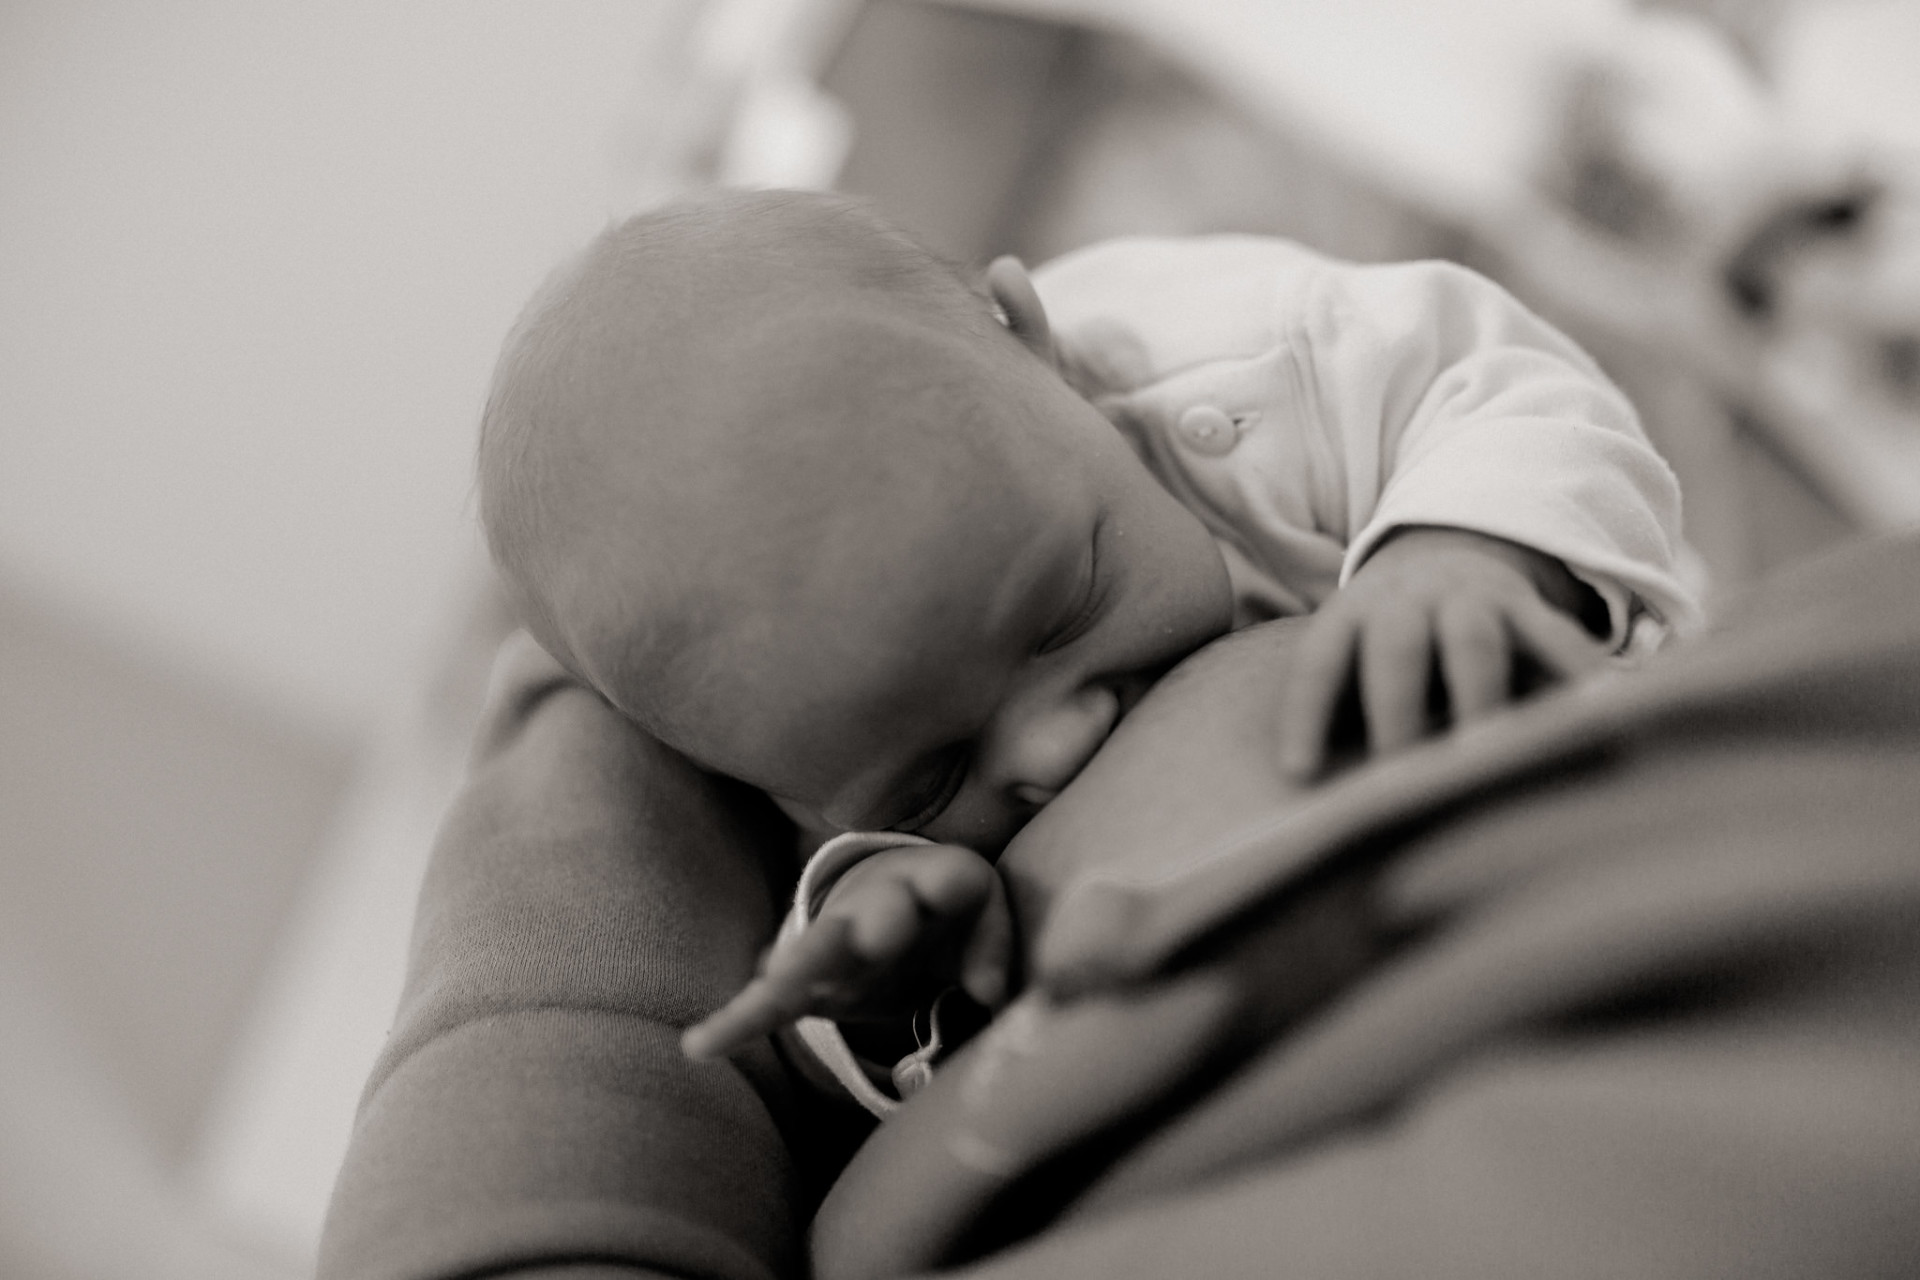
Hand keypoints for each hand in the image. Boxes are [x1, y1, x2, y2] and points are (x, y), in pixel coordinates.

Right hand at [681, 843, 1012, 1059]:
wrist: (880, 901)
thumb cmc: (942, 913)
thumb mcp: (979, 917)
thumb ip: (991, 947)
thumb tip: (989, 994)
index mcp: (930, 883)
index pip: (953, 882)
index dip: (958, 894)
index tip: (967, 925)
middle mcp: (878, 904)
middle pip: (880, 911)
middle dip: (882, 921)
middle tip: (882, 932)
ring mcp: (834, 940)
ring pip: (817, 951)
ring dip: (804, 966)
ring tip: (776, 985)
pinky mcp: (801, 980)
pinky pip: (766, 1001)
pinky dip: (736, 1021)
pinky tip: (699, 1046)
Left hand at [1278, 527, 1608, 779]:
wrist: (1451, 554)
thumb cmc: (1385, 642)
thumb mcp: (1354, 656)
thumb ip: (1341, 710)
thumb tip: (1323, 804)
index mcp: (1352, 616)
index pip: (1320, 662)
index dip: (1306, 713)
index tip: (1298, 773)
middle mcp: (1408, 603)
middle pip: (1396, 648)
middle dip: (1396, 708)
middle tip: (1399, 775)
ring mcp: (1473, 602)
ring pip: (1473, 643)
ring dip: (1477, 698)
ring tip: (1487, 755)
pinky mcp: (1530, 612)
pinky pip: (1555, 642)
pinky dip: (1576, 676)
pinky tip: (1593, 716)